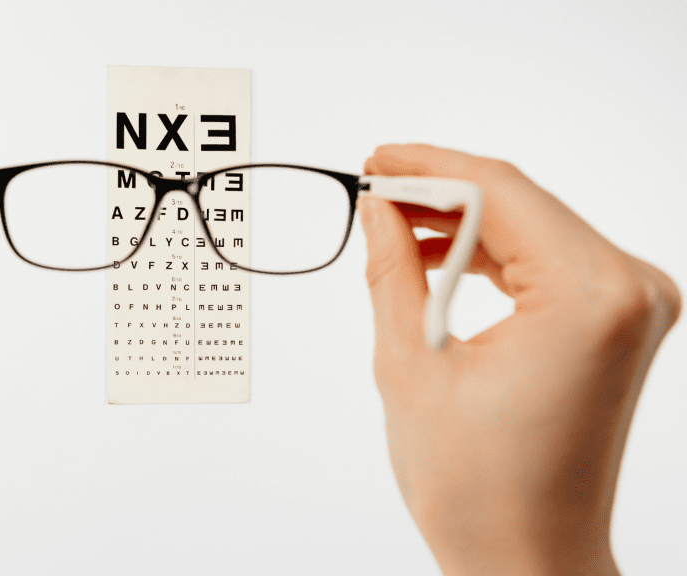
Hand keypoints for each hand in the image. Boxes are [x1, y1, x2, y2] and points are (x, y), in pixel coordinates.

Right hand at [360, 144, 680, 575]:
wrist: (530, 557)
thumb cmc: (477, 487)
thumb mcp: (410, 366)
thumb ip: (392, 270)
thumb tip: (377, 208)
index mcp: (588, 298)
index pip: (500, 192)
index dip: (427, 167)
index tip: (374, 161)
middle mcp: (629, 289)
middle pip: (522, 201)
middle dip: (441, 190)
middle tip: (373, 188)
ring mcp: (633, 305)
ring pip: (534, 225)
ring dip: (464, 221)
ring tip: (395, 227)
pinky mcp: (619, 321)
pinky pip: (550, 259)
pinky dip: (494, 253)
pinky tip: (439, 258)